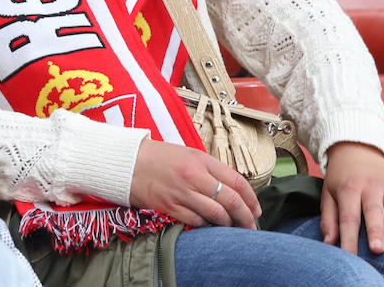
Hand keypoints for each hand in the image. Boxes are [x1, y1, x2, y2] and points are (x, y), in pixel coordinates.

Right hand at [128, 138, 260, 228]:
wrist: (127, 162)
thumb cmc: (158, 157)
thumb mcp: (188, 154)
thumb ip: (209, 169)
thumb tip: (231, 188)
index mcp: (201, 160)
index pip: (236, 181)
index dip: (251, 198)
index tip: (256, 209)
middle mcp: (194, 176)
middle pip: (230, 200)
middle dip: (245, 216)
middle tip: (250, 225)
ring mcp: (182, 192)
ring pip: (216, 214)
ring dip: (228, 225)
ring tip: (232, 229)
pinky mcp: (169, 206)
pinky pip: (196, 221)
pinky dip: (206, 226)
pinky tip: (209, 227)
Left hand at [320, 141, 383, 254]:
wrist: (357, 147)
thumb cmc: (341, 177)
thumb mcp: (329, 192)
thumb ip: (328, 218)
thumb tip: (329, 243)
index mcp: (348, 190)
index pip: (348, 218)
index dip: (348, 239)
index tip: (349, 258)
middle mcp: (369, 187)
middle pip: (372, 211)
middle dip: (376, 231)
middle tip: (378, 249)